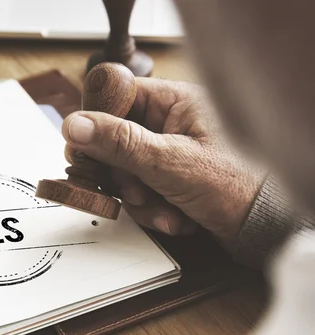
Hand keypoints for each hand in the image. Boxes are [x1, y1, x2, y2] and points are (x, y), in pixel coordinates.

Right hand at [62, 78, 263, 250]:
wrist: (266, 228)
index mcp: (175, 102)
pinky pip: (142, 193)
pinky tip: (177, 218)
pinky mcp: (171, 181)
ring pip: (126, 174)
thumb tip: (75, 124)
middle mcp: (171, 125)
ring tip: (167, 210)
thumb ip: (119, 142)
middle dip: (124, 178)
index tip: (85, 149)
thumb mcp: (170, 161)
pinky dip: (154, 211)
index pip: (118, 99)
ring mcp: (170, 155)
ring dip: (141, 201)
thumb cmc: (239, 185)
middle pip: (115, 144)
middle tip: (136, 191)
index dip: (97, 124)